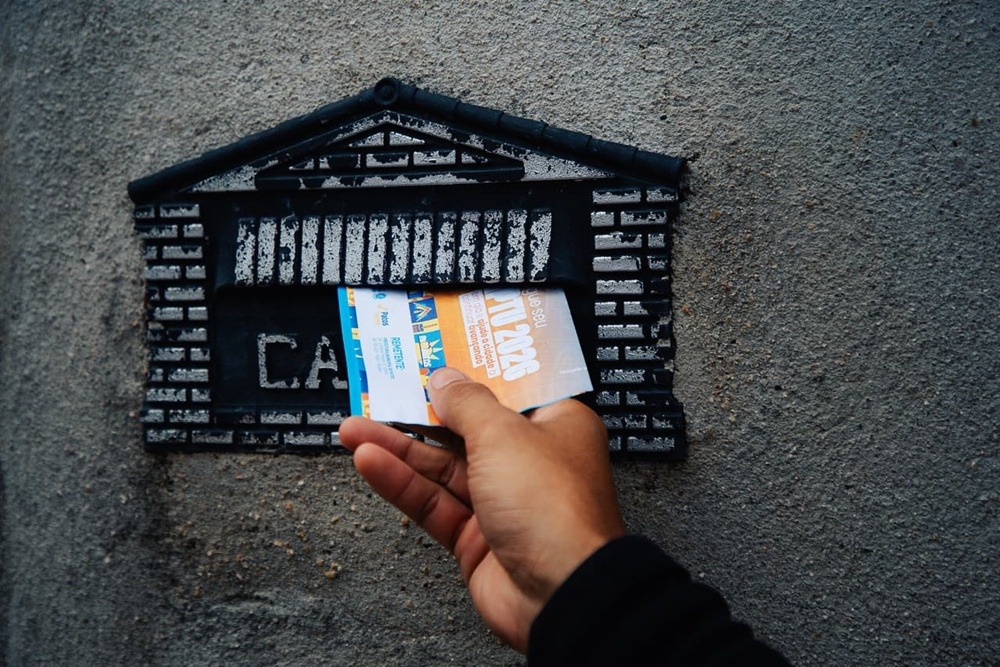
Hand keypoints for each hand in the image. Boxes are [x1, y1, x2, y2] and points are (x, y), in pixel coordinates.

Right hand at [338, 367, 624, 652]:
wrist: (562, 595)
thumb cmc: (553, 508)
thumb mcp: (504, 434)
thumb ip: (467, 404)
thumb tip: (445, 378)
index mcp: (556, 427)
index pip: (508, 391)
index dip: (470, 375)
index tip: (434, 359)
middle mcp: (531, 463)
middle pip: (468, 428)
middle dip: (421, 412)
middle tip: (380, 393)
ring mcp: (503, 503)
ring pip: (442, 468)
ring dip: (398, 447)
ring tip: (353, 429)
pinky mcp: (477, 540)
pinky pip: (434, 503)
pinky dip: (402, 483)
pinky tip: (371, 462)